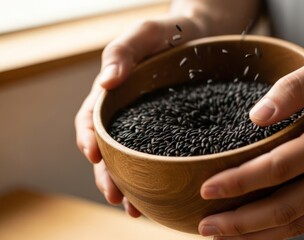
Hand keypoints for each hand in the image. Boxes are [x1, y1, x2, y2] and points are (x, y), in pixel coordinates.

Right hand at [74, 17, 203, 215]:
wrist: (204, 37)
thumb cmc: (170, 32)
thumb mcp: (145, 33)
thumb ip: (122, 52)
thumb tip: (107, 83)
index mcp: (114, 95)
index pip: (92, 121)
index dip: (88, 139)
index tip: (94, 156)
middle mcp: (130, 116)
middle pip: (110, 151)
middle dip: (108, 176)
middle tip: (117, 197)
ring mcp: (152, 127)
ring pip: (133, 162)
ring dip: (131, 187)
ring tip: (136, 209)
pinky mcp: (176, 133)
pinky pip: (163, 159)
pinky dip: (159, 179)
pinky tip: (165, 195)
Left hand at [198, 52, 303, 238]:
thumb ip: (291, 88)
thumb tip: (256, 117)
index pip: (277, 169)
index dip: (239, 182)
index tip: (207, 189)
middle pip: (283, 208)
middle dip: (240, 222)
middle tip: (205, 225)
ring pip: (296, 223)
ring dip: (256, 233)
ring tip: (222, 235)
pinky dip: (280, 231)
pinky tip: (257, 230)